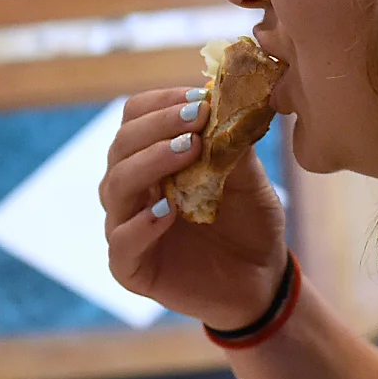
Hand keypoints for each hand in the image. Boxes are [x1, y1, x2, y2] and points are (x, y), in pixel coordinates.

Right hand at [101, 87, 287, 327]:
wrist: (262, 281)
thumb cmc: (250, 224)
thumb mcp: (251, 178)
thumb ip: (233, 144)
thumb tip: (228, 99)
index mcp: (152, 159)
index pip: (135, 118)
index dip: (161, 104)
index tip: (199, 98)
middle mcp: (132, 189)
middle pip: (121, 145)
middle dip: (157, 127)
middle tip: (196, 119)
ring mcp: (126, 226)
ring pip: (115, 186)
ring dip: (149, 163)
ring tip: (187, 154)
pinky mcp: (131, 267)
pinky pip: (121, 242)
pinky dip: (140, 224)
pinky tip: (167, 211)